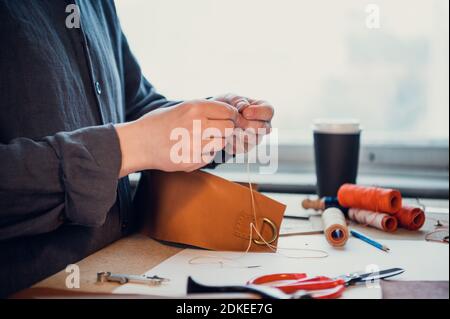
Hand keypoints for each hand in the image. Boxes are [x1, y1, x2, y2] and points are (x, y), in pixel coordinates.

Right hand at [115, 100, 236, 176]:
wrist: (139, 143)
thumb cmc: (159, 123)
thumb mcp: (182, 107)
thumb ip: (205, 109)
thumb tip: (229, 112)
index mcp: (195, 108)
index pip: (228, 111)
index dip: (230, 115)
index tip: (228, 118)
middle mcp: (197, 125)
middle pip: (229, 128)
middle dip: (226, 129)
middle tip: (217, 130)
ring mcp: (195, 145)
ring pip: (222, 143)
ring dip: (217, 142)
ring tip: (201, 139)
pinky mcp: (192, 161)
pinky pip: (210, 156)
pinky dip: (205, 154)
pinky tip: (191, 149)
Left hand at [213, 93, 273, 153]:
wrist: (217, 118)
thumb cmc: (228, 105)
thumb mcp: (230, 98)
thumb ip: (237, 100)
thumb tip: (244, 106)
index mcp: (264, 110)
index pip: (268, 112)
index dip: (258, 113)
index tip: (245, 113)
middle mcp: (264, 125)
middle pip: (264, 128)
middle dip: (248, 125)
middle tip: (236, 122)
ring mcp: (256, 138)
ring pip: (254, 140)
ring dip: (240, 134)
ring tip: (229, 128)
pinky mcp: (245, 148)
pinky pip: (242, 148)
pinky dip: (233, 143)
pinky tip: (225, 136)